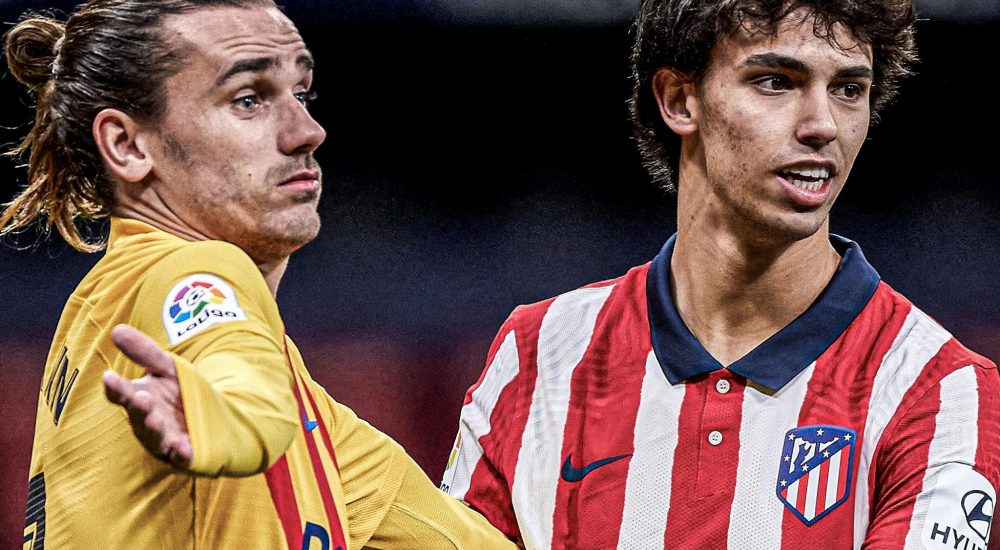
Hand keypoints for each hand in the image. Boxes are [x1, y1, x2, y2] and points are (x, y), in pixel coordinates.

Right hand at [103, 324, 193, 467]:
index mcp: (139, 398)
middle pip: (139, 416)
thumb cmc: (181, 390)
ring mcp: (164, 440)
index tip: (109, 376)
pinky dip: (181, 454)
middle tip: (138, 397)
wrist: (215, 416)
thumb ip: (144, 352)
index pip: (121, 393)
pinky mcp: (184, 454)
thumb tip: (117, 329)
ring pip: (155, 437)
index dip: (115, 387)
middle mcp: (147, 422)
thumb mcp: (167, 367)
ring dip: (153, 429)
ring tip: (153, 418)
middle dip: (138, 407)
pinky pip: (181, 456)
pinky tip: (184, 449)